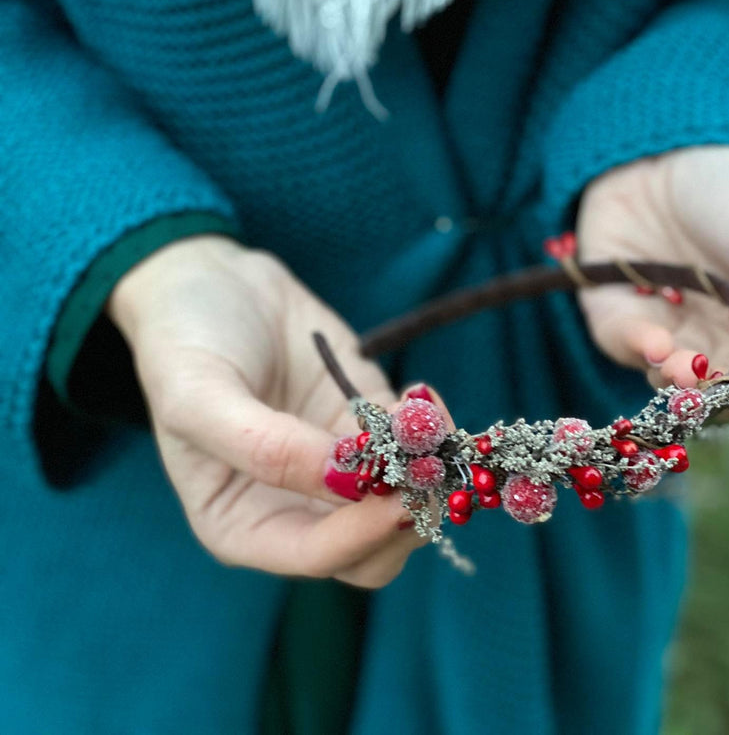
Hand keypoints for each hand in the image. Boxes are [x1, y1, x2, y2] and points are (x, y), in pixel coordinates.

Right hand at [109, 235, 436, 586]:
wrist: (212, 281)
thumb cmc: (185, 345)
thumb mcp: (199, 397)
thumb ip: (263, 449)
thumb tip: (345, 483)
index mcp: (243, 525)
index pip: (318, 557)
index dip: (364, 535)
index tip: (400, 497)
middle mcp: (298, 510)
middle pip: (374, 550)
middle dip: (408, 512)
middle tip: (428, 464)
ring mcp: (342, 471)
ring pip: (407, 504)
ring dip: (430, 471)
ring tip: (427, 417)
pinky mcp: (373, 429)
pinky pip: (419, 450)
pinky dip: (435, 430)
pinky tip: (422, 392)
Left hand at [576, 145, 728, 411]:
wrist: (665, 149)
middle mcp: (720, 345)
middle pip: (727, 398)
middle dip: (722, 396)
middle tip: (718, 381)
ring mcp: (669, 338)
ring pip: (675, 387)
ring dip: (680, 383)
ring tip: (682, 367)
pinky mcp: (619, 322)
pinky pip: (627, 351)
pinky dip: (642, 353)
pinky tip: (657, 343)